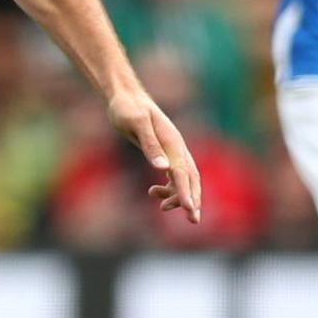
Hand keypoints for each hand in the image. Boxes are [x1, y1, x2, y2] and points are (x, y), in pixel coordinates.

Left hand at [108, 86, 202, 225]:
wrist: (125, 96)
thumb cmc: (128, 108)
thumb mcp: (135, 123)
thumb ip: (149, 145)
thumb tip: (163, 169)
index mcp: (172, 142)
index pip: (182, 172)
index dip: (186, 192)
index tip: (189, 210)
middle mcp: (176, 147)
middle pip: (190, 178)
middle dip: (192, 199)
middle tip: (192, 220)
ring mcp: (172, 150)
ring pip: (183, 178)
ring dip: (177, 195)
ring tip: (161, 206)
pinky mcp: (164, 152)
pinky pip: (173, 174)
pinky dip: (168, 187)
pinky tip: (153, 191)